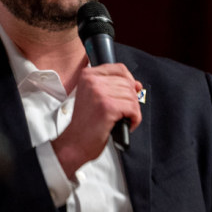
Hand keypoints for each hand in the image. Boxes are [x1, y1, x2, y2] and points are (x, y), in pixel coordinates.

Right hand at [52, 63, 142, 178]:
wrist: (75, 143)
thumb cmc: (86, 123)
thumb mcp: (95, 97)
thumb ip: (114, 86)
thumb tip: (136, 84)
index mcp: (88, 75)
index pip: (120, 69)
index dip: (129, 81)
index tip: (131, 92)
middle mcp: (92, 81)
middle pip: (128, 83)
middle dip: (132, 100)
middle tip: (124, 113)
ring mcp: (99, 93)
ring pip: (132, 96)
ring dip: (133, 111)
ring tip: (123, 119)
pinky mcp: (107, 107)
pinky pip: (133, 108)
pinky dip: (135, 118)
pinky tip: (127, 124)